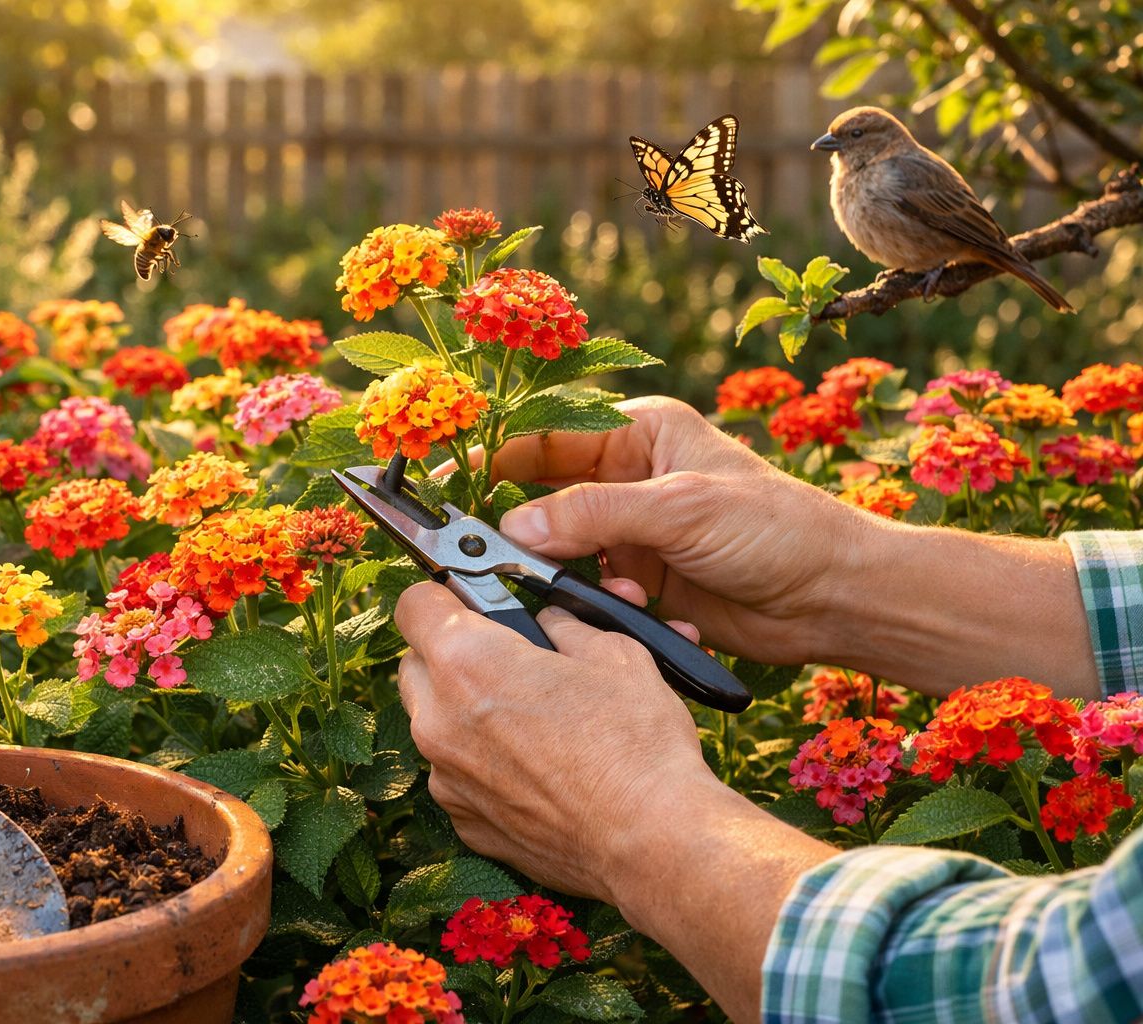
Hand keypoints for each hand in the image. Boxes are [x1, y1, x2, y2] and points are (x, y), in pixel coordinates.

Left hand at [394, 582, 838, 1023]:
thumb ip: (563, 626)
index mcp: (467, 663)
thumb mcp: (614, 652)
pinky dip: (483, 767)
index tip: (467, 603)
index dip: (442, 596)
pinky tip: (536, 770)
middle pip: (416, 666)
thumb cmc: (638, 744)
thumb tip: (547, 620)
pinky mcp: (466, 823)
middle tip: (503, 660)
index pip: (414, 605)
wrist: (654, 841)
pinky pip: (457, 777)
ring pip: (433, 725)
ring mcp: (447, 778)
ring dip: (463, 713)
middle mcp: (439, 720)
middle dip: (449, 655)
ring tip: (526, 720)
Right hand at [490, 396, 880, 665]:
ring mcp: (628, 532)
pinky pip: (585, 591)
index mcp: (636, 432)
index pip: (542, 436)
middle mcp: (624, 477)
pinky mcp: (636, 582)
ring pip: (555, 550)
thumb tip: (512, 533)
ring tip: (582, 594)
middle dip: (514, 527)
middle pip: (538, 495)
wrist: (834, 598)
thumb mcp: (681, 509)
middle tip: (473, 555)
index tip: (441, 486)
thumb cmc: (775, 529)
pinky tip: (628, 612)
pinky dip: (591, 606)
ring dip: (560, 576)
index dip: (489, 457)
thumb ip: (592, 515)